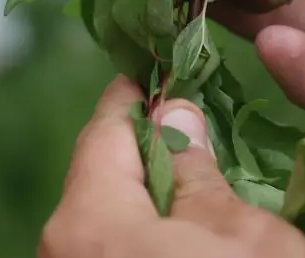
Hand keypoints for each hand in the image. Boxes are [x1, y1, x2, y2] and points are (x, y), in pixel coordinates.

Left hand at [38, 76, 304, 257]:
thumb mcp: (242, 238)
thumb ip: (202, 173)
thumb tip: (177, 117)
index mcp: (89, 219)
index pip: (106, 126)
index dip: (141, 90)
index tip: (169, 65)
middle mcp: (62, 248)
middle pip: (104, 174)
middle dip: (153, 146)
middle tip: (201, 126)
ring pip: (110, 218)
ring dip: (155, 196)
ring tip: (204, 182)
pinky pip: (114, 248)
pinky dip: (148, 234)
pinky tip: (190, 235)